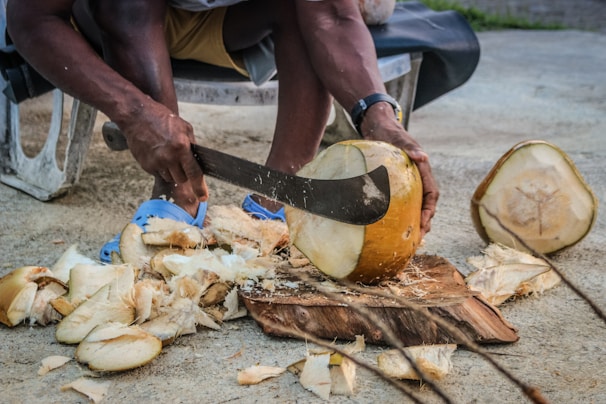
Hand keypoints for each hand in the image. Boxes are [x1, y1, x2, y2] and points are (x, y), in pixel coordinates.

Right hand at [116, 99, 207, 200]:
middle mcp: (169, 157)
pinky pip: (158, 174)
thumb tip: (199, 161)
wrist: (137, 116)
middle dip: (184, 174)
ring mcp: (156, 163)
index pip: (194, 173)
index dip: (200, 187)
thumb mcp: (185, 128)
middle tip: (180, 162)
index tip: (203, 197)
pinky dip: (161, 168)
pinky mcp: (146, 165)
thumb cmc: (163, 119)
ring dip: (172, 171)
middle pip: (182, 179)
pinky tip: (158, 154)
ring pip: (170, 178)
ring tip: (167, 155)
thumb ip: (192, 145)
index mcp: (181, 147)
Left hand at [359, 103, 438, 237]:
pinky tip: (395, 227)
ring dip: (415, 221)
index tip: (424, 223)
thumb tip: (422, 156)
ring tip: (410, 239)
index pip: (431, 194)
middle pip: (426, 204)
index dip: (429, 210)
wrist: (378, 126)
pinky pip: (403, 202)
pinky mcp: (398, 184)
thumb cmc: (389, 132)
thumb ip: (410, 147)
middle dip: (425, 222)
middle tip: (418, 239)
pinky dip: (403, 215)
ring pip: (416, 205)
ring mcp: (408, 181)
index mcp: (422, 170)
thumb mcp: (398, 139)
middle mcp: (418, 178)